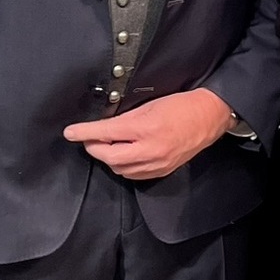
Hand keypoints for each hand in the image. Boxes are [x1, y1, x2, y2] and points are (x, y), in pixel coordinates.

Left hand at [63, 88, 234, 179]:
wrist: (209, 117)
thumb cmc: (181, 105)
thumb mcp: (151, 104)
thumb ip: (127, 117)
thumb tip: (104, 125)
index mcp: (146, 127)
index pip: (106, 132)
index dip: (85, 132)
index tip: (70, 132)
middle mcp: (150, 149)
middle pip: (109, 156)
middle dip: (94, 147)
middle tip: (87, 139)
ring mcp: (156, 163)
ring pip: (119, 168)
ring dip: (108, 158)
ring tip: (106, 146)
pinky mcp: (162, 171)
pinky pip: (134, 175)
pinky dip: (123, 166)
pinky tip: (123, 156)